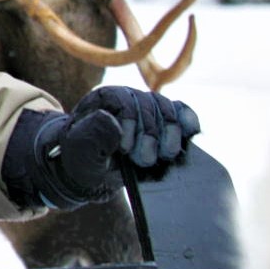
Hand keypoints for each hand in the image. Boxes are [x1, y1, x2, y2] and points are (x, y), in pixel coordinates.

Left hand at [31, 87, 200, 209]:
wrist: (91, 170)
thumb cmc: (81, 158)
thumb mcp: (78, 150)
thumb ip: (91, 135)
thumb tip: (113, 121)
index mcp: (103, 98)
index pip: (122, 100)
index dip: (128, 122)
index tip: (125, 149)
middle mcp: (128, 98)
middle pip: (148, 104)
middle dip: (150, 134)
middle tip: (146, 160)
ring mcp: (149, 108)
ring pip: (167, 108)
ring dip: (170, 131)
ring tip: (166, 155)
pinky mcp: (165, 121)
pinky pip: (182, 112)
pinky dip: (188, 120)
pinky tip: (191, 133)